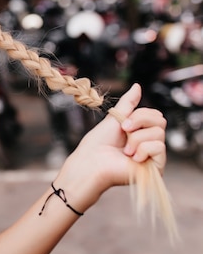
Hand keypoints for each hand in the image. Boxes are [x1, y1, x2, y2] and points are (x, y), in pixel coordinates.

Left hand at [58, 84, 166, 207]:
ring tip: (125, 150)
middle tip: (124, 131)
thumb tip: (137, 86)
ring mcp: (153, 156)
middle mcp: (149, 143)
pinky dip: (143, 149)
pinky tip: (132, 158)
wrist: (91, 162)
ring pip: (159, 133)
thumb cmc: (98, 143)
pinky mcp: (156, 167)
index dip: (140, 115)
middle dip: (139, 122)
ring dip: (136, 138)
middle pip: (160, 121)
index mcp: (140, 131)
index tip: (122, 123)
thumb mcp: (115, 118)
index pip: (155, 115)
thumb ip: (128, 103)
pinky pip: (160, 148)